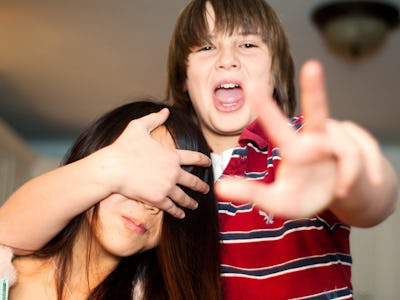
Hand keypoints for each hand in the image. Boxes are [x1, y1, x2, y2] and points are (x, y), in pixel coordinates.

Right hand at [96, 108, 210, 218]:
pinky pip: (171, 207)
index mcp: (172, 156)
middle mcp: (173, 173)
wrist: (112, 168)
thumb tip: (165, 110)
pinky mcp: (157, 199)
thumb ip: (154, 118)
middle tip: (206, 189)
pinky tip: (181, 214)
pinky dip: (177, 211)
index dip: (203, 160)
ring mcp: (166, 187)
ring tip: (194, 204)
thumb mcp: (138, 127)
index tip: (209, 163)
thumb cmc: (123, 147)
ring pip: (184, 197)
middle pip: (192, 181)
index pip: (194, 158)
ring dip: (190, 202)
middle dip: (201, 185)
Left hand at [215, 60, 383, 218]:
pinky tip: (368, 184)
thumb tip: (218, 188)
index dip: (265, 107)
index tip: (249, 84)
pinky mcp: (363, 146)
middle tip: (311, 66)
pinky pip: (369, 156)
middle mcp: (317, 138)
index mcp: (295, 149)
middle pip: (317, 111)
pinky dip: (369, 172)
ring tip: (341, 192)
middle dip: (315, 89)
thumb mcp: (278, 202)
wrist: (343, 198)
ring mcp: (341, 140)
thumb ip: (252, 195)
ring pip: (349, 149)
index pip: (278, 126)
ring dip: (349, 173)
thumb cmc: (306, 196)